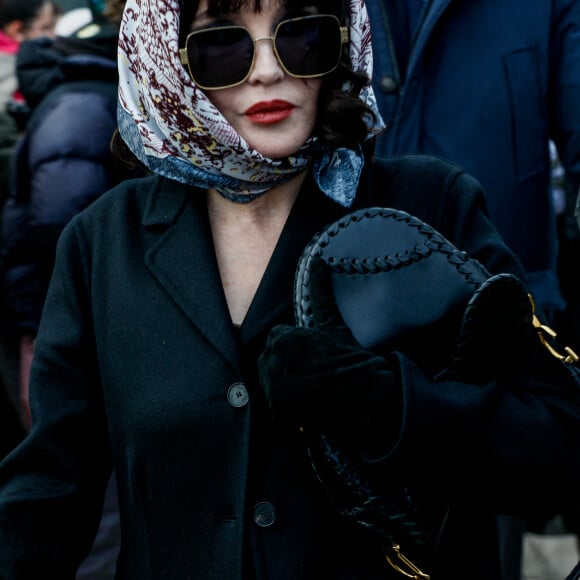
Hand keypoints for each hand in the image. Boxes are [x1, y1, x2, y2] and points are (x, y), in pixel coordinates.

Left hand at [258, 259, 400, 430]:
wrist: (366, 396)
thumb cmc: (350, 358)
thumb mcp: (333, 324)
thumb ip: (321, 293)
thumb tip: (318, 261)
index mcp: (282, 338)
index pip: (277, 338)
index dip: (295, 348)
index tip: (313, 357)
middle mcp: (272, 359)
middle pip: (271, 360)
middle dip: (287, 366)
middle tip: (314, 374)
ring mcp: (273, 385)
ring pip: (272, 381)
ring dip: (287, 385)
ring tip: (313, 389)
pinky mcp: (278, 408)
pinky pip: (276, 405)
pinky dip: (289, 407)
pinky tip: (308, 404)